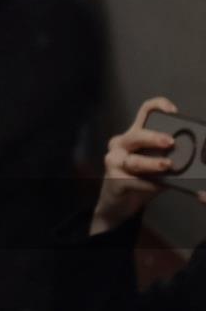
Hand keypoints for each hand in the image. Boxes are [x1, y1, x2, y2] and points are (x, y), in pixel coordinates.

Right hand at [89, 97, 204, 234]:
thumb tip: (199, 161)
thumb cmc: (140, 181)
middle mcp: (121, 145)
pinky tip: (156, 186)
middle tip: (170, 142)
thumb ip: (172, 160)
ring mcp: (114, 162)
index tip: (173, 111)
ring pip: (134, 160)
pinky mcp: (114, 180)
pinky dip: (147, 184)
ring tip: (166, 165)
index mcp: (134, 136)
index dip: (158, 106)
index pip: (144, 113)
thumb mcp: (157, 167)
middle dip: (153, 138)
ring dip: (151, 163)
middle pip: (136, 135)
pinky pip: (133, 181)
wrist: (118, 205)